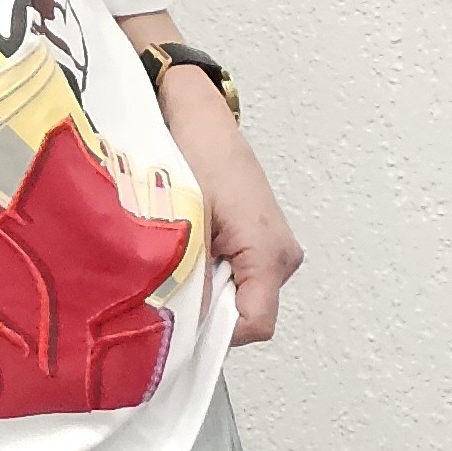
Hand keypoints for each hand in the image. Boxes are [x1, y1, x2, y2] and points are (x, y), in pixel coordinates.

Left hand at [159, 73, 302, 343]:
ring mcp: (273, 249)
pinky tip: (187, 249)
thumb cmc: (196, 155)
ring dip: (204, 290)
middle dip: (205, 311)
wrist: (200, 117)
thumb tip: (181, 329)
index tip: (178, 322)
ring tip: (177, 257)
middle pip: (244, 315)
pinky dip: (207, 273)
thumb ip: (188, 282)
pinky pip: (234, 277)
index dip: (213, 333)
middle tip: (168, 283)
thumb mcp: (185, 225)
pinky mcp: (259, 241)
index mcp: (271, 254)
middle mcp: (282, 257)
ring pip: (237, 297)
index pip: (254, 325)